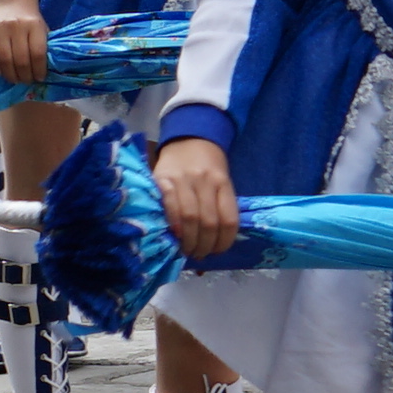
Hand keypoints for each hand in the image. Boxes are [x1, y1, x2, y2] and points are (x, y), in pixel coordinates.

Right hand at [0, 0, 47, 84]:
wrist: (13, 0)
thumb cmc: (30, 19)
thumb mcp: (42, 27)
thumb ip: (42, 45)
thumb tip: (41, 71)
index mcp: (34, 25)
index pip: (37, 53)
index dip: (38, 69)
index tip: (39, 78)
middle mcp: (17, 26)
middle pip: (20, 59)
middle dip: (24, 75)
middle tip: (26, 81)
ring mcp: (0, 28)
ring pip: (4, 59)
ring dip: (10, 75)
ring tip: (15, 80)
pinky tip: (1, 73)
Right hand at [153, 136, 240, 258]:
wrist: (188, 137)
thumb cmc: (206, 165)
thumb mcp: (220, 180)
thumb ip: (219, 206)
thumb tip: (215, 241)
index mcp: (223, 182)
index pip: (229, 220)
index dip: (224, 242)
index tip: (217, 252)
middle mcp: (205, 181)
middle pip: (209, 223)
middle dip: (205, 246)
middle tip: (200, 254)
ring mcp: (184, 180)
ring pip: (190, 218)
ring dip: (189, 242)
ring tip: (188, 250)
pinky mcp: (163, 180)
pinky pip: (170, 206)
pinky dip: (174, 225)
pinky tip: (175, 236)